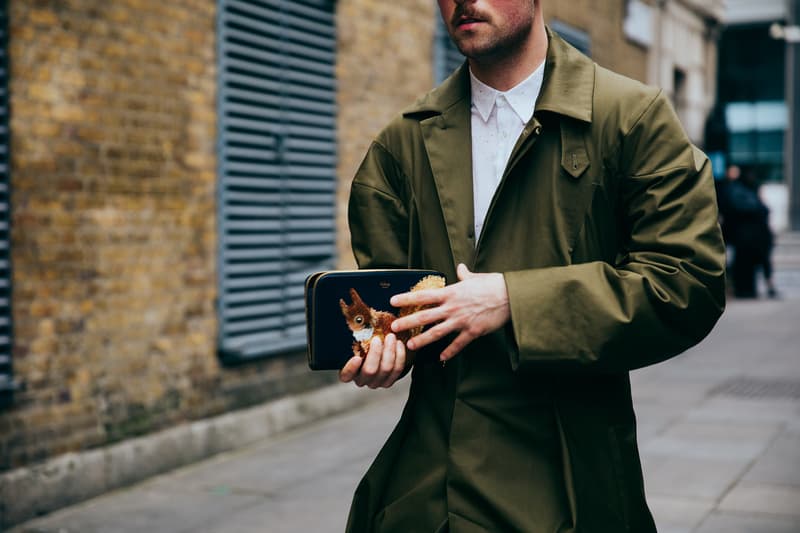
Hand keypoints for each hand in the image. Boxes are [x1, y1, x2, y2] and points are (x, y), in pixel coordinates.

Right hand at [339, 334, 406, 387]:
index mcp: (348, 373)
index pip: (346, 375)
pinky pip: (397, 370)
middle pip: (370, 371)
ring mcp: (376, 382)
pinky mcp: (389, 381)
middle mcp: (362, 380)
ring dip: (389, 352)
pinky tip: (399, 343)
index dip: (351, 368)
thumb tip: (351, 316)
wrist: (379, 349)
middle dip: (375, 353)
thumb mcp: (354, 339)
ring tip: (391, 337)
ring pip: (385, 369)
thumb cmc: (362, 342)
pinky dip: (399, 355)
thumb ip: (353, 334)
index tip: (356, 358)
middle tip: (378, 339)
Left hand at [390, 263, 509, 361]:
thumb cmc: (494, 284)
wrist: (511, 296)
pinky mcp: (473, 331)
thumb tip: (460, 268)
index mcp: (451, 293)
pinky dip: (449, 351)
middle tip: (393, 328)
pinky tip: (441, 357)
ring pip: (437, 332)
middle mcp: (452, 307)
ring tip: (410, 345)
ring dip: (422, 340)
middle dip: (408, 322)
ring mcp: (462, 321)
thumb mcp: (476, 277)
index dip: (407, 298)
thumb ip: (464, 275)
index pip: (423, 296)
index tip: (393, 301)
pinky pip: (458, 344)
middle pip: (425, 316)